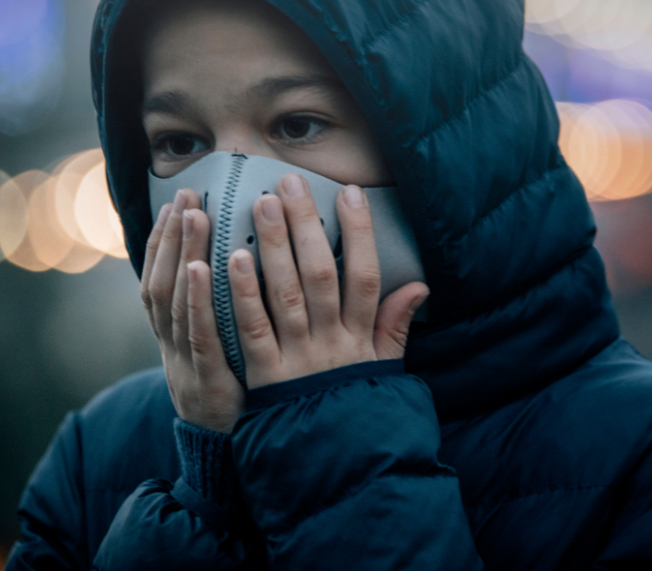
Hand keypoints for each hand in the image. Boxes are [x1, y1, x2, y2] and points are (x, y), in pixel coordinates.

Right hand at [140, 189, 243, 433]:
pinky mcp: (207, 379)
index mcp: (177, 335)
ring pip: (176, 300)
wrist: (228, 457)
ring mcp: (186, 362)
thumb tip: (244, 263)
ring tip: (192, 214)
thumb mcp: (226, 350)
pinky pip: (199, 334)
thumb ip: (231, 311)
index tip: (178, 201)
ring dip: (183, 253)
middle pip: (164, 279)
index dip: (165, 241)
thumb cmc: (236, 395)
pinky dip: (197, 299)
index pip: (163, 277)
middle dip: (172, 235)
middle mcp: (174, 344)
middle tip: (186, 194)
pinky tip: (202, 266)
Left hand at [229, 173, 428, 389]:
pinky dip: (242, 294)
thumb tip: (420, 284)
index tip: (350, 193)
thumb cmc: (357, 410)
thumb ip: (396, 326)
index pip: (366, 275)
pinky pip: (254, 330)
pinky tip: (230, 260)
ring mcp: (299, 359)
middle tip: (289, 182)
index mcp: (362, 338)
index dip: (360, 233)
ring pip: (286, 293)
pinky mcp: (266, 377)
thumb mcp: (384, 370)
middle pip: (321, 274)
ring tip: (260, 204)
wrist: (334, 469)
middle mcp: (333, 343)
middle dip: (305, 226)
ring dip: (272, 246)